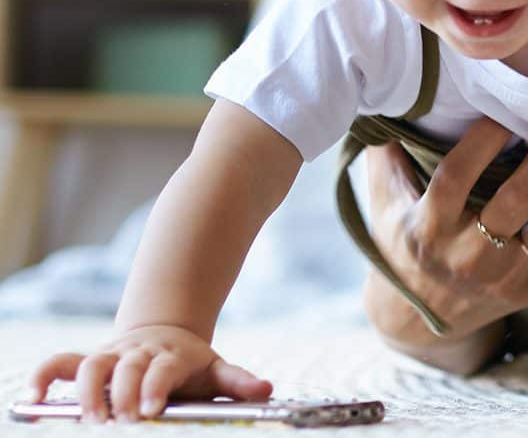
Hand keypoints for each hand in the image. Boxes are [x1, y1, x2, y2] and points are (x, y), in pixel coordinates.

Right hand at [28, 325, 270, 422]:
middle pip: (126, 368)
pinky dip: (43, 377)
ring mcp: (111, 355)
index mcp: (172, 356)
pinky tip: (33, 399)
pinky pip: (60, 364)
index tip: (150, 410)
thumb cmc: (190, 365)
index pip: (163, 368)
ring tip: (89, 421)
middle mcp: (138, 353)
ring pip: (90, 365)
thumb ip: (239, 382)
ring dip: (87, 392)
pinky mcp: (89, 361)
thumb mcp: (217, 371)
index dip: (154, 386)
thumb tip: (266, 390)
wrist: (165, 334)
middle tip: (120, 422)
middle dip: (121, 394)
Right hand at [363, 118, 527, 366]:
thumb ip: (388, 152)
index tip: (501, 119)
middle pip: (516, 202)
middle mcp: (466, 256)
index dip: (482, 141)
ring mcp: (503, 276)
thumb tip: (396, 96)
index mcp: (428, 228)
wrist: (416, 319)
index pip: (456, 178)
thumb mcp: (385, 202)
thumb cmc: (403, 242)